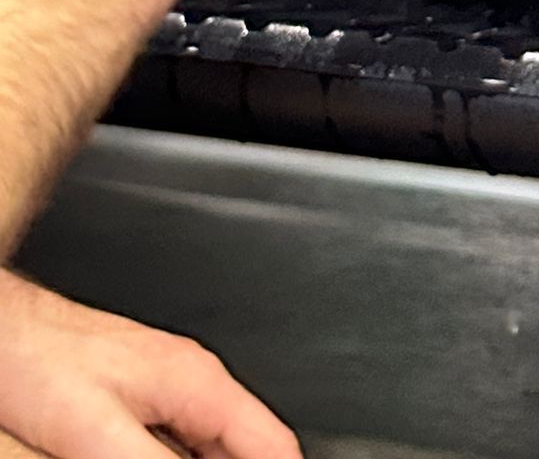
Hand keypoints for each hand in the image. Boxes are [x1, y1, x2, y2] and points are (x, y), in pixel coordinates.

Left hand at [0, 270, 298, 458]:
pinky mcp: (140, 401)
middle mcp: (193, 382)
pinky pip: (181, 445)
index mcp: (200, 383)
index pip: (274, 443)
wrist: (7, 330)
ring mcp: (167, 390)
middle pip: (245, 447)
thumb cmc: (40, 362)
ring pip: (212, 447)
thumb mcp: (101, 435)